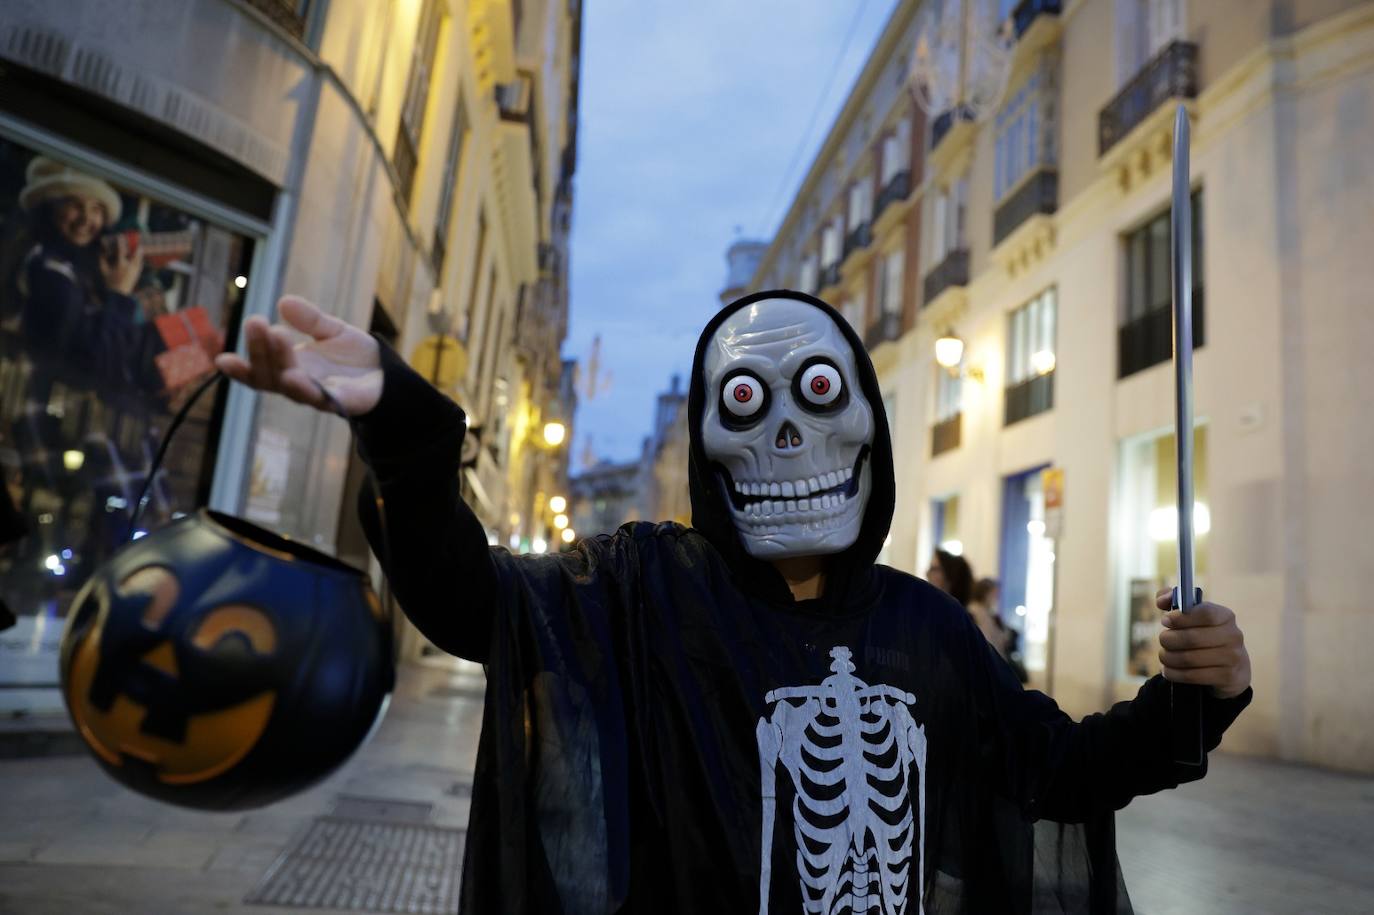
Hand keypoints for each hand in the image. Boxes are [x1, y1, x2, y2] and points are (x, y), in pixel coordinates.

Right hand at [100, 233, 143, 294]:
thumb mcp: (103, 270)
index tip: (120, 235)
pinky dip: (139, 259)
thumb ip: (102, 259)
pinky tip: (139, 255)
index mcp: (120, 264)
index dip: (120, 242)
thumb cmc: (109, 281)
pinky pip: (139, 264)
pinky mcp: (137, 274)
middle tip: (134, 239)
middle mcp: (129, 267)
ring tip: (139, 245)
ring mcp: (134, 271)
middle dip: (133, 245)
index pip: (121, 250)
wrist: (119, 294)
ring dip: (139, 252)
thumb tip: (101, 250)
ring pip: (139, 258)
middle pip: (134, 253)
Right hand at [214, 295, 381, 415]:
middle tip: (257, 322)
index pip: (259, 372)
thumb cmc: (353, 356)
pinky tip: (296, 377)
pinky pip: (325, 399)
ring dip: (281, 364)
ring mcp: (320, 396)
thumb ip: (309, 319)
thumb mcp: (330, 330)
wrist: (388, 373)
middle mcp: (300, 386)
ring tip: (276, 338)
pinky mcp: (343, 402)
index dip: (240, 370)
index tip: (221, 359)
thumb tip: (284, 302)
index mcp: (290, 369)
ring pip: (293, 387)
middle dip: (261, 350)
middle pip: (271, 375)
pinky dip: (309, 390)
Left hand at [1154, 588, 1250, 699]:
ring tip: (1164, 656)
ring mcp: (1233, 658)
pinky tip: (1168, 670)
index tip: (1165, 621)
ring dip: (1168, 657)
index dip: (1181, 617)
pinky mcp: (1227, 677)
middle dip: (1169, 639)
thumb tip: (1161, 601)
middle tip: (1163, 640)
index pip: (1205, 613)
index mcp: (1226, 616)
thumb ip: (1173, 600)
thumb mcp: (1194, 615)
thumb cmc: (1205, 634)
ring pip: (1189, 658)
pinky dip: (1173, 673)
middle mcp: (1233, 636)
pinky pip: (1192, 676)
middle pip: (1192, 638)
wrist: (1232, 666)